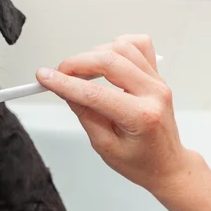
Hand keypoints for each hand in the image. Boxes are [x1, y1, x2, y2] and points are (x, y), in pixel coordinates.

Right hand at [36, 34, 201, 196]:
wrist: (167, 165)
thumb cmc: (138, 162)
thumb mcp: (104, 146)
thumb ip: (85, 114)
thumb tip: (65, 89)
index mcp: (141, 117)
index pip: (95, 93)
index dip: (65, 83)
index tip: (43, 77)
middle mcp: (154, 94)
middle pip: (110, 61)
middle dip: (77, 63)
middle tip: (58, 73)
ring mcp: (158, 81)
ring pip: (123, 47)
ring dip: (95, 54)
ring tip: (80, 72)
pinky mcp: (158, 75)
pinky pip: (139, 45)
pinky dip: (117, 46)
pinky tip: (105, 61)